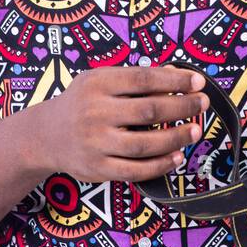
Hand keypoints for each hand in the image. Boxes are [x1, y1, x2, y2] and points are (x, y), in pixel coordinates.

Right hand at [35, 65, 210, 182]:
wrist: (44, 135)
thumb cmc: (82, 103)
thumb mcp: (100, 81)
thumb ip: (136, 79)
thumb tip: (179, 76)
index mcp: (97, 84)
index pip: (144, 79)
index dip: (175, 81)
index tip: (198, 82)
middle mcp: (94, 112)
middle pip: (149, 110)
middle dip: (182, 107)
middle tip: (202, 104)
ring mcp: (95, 142)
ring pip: (145, 143)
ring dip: (176, 137)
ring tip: (195, 130)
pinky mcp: (98, 168)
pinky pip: (136, 170)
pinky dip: (160, 165)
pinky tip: (177, 157)